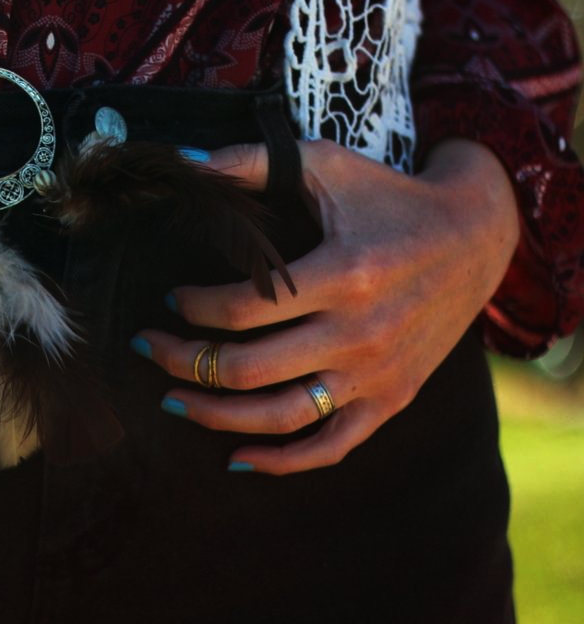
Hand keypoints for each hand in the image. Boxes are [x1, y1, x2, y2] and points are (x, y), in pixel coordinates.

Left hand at [132, 138, 519, 473]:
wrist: (477, 236)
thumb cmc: (388, 197)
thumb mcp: (325, 165)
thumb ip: (250, 163)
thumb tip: (183, 164)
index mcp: (343, 276)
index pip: (242, 310)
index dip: (193, 308)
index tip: (171, 298)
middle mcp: (361, 334)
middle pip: (248, 369)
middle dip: (183, 361)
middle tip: (147, 347)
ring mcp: (378, 375)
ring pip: (281, 416)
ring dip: (215, 414)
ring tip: (171, 399)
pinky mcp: (392, 399)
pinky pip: (331, 446)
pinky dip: (282, 461)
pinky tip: (237, 457)